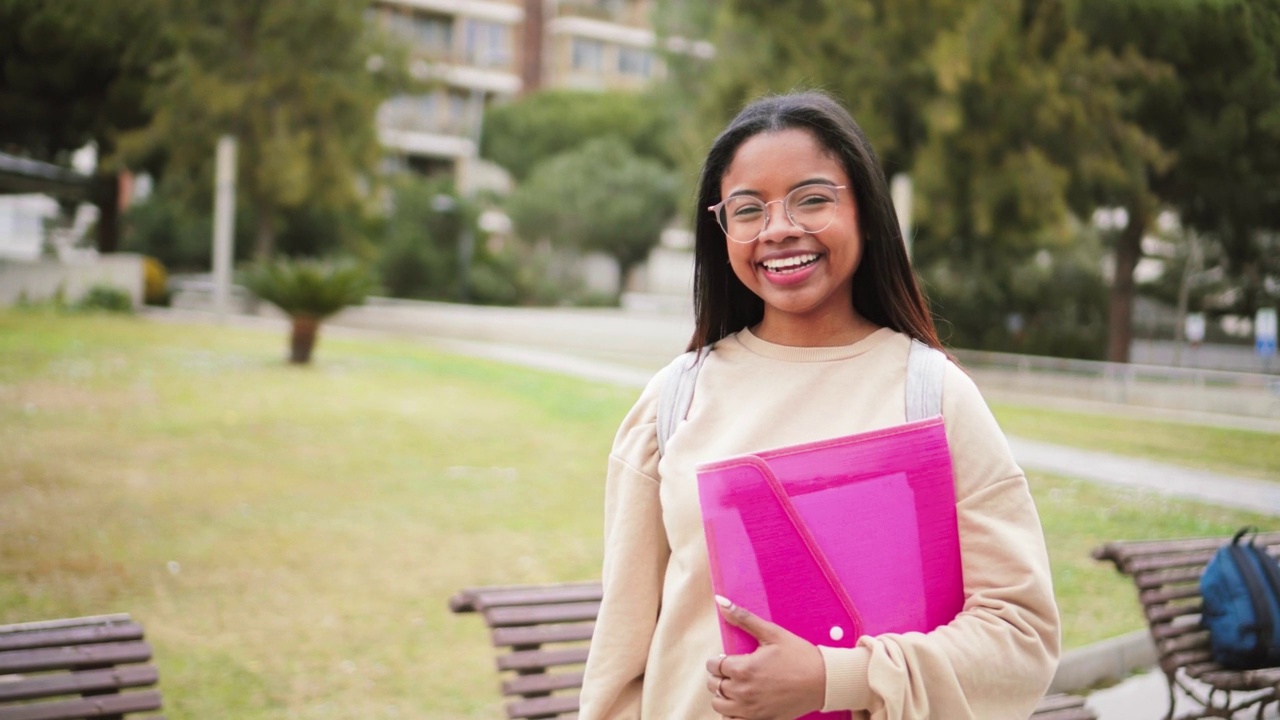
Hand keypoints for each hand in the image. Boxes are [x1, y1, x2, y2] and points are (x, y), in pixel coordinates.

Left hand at [704, 595, 825, 719]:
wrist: (824, 681)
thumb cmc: (800, 656)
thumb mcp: (772, 633)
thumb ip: (744, 618)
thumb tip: (721, 602)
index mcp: (743, 668)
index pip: (713, 666)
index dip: (717, 660)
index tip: (726, 658)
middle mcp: (743, 691)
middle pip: (713, 685)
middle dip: (718, 676)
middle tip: (732, 670)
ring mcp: (751, 709)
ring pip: (719, 705)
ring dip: (723, 695)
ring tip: (735, 685)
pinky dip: (733, 712)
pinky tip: (742, 703)